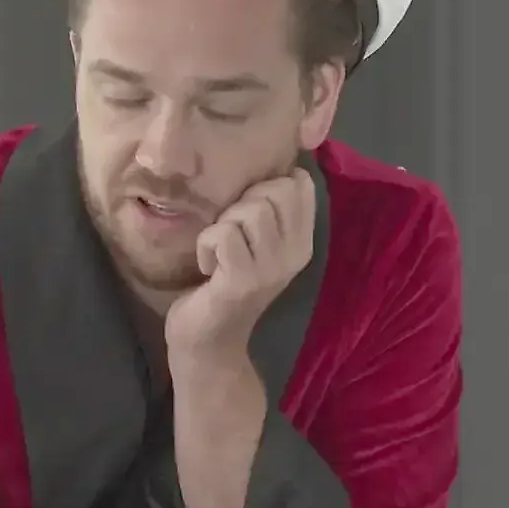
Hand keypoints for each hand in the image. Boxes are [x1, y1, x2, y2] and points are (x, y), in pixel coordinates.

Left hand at [165, 170, 314, 357]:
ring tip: (220, 250)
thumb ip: (269, 210)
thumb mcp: (257, 245)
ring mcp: (271, 270)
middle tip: (230, 232)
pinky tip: (208, 267)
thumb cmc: (227, 286)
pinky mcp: (243, 282)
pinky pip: (223, 234)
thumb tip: (275, 164)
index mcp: (303, 243)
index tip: (249, 214)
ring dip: (223, 224)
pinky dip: (206, 243)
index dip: (267, 186)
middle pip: (276, 191)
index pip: (299, 184)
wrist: (209, 343)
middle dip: (243, 202)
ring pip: (251, 210)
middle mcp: (295, 255)